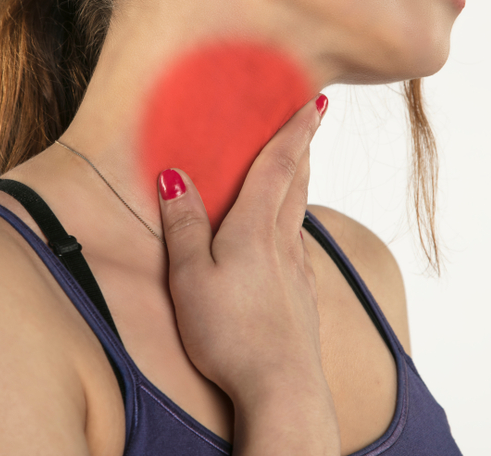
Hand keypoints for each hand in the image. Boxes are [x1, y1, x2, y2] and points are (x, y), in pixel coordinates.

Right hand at [157, 93, 328, 406]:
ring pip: (300, 214)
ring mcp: (297, 272)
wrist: (283, 388)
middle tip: (310, 120)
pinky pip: (298, 248)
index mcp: (258, 228)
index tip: (315, 102)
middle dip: (303, 148)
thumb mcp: (192, 275)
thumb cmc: (231, 333)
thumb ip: (184, 225)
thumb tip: (175, 177)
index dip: (296, 131)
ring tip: (295, 169)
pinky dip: (294, 226)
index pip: (281, 166)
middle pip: (298, 183)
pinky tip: (287, 241)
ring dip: (300, 183)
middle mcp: (285, 243)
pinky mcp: (301, 299)